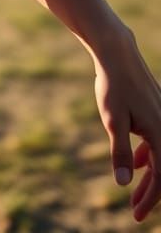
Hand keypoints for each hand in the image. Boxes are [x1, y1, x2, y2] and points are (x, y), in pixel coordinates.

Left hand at [92, 26, 160, 222]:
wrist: (117, 54)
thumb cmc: (113, 86)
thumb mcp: (113, 120)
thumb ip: (119, 151)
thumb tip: (122, 182)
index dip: (151, 199)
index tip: (137, 215)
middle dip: (151, 194)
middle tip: (136, 212)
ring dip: (149, 177)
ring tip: (134, 193)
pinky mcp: (157, 113)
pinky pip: (157, 143)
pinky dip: (148, 156)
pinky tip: (135, 164)